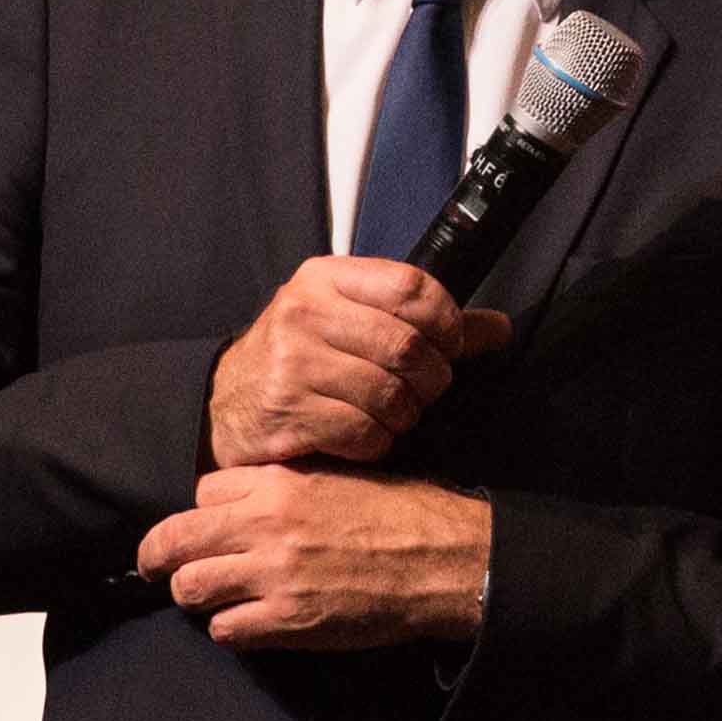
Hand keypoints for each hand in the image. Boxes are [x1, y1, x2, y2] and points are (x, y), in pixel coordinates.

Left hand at [136, 464, 492, 648]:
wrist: (445, 559)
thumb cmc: (403, 514)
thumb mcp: (340, 475)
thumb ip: (287, 484)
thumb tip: (246, 500)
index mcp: (280, 483)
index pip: (202, 492)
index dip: (204, 512)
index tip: (211, 526)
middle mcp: (267, 525)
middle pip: (174, 540)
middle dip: (159, 557)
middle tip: (155, 568)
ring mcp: (274, 575)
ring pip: (190, 588)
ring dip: (198, 596)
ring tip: (217, 598)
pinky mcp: (288, 622)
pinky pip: (225, 630)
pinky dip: (231, 629)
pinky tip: (252, 622)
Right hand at [206, 257, 511, 468]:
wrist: (222, 402)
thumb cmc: (298, 356)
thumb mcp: (351, 319)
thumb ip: (425, 322)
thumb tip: (499, 327)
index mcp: (326, 278)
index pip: (412, 287)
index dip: (447, 321)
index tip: (448, 345)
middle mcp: (305, 314)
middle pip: (408, 347)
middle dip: (432, 378)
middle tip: (424, 389)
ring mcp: (293, 365)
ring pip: (391, 395)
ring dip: (406, 415)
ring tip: (393, 413)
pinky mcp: (289, 413)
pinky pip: (365, 433)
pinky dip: (377, 441)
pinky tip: (363, 433)